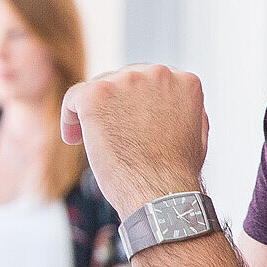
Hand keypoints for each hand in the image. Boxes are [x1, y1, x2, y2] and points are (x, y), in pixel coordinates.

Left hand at [60, 64, 209, 215]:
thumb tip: (171, 101)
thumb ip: (184, 110)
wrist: (161, 192)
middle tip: (111, 133)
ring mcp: (126, 81)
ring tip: (93, 141)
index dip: (138, 101)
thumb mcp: (197, 133)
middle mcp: (157, 73)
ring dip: (96, 112)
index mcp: (184, 80)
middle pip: (124, 79)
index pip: (153, 79)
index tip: (131, 121)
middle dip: (116, 104)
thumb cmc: (176, 173)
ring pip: (99, 88)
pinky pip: (74, 97)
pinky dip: (70, 117)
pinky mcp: (96, 94)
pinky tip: (74, 138)